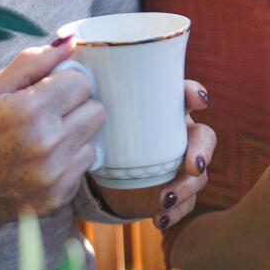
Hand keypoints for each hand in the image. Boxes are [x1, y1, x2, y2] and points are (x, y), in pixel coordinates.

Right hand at [0, 38, 102, 236]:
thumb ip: (33, 62)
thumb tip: (72, 40)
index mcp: (29, 111)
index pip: (82, 81)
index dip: (65, 82)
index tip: (48, 90)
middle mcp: (47, 144)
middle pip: (96, 109)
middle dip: (75, 106)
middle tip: (47, 113)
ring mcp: (55, 175)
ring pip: (94, 138)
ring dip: (75, 135)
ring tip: (43, 139)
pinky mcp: (60, 198)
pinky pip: (84, 167)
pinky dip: (68, 161)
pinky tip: (41, 162)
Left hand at [89, 79, 215, 228]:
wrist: (100, 176)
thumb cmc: (101, 135)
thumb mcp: (95, 114)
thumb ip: (85, 90)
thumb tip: (64, 51)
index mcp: (164, 112)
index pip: (187, 96)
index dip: (195, 95)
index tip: (196, 100)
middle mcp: (178, 137)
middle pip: (204, 137)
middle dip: (202, 150)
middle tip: (192, 165)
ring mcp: (179, 167)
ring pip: (199, 175)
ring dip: (187, 187)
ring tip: (164, 199)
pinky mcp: (174, 192)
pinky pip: (187, 203)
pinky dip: (177, 212)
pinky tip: (159, 218)